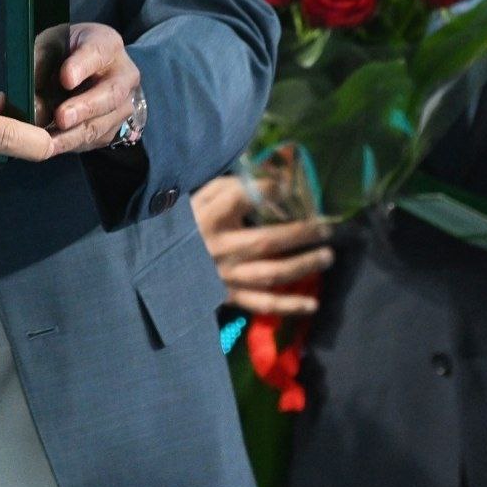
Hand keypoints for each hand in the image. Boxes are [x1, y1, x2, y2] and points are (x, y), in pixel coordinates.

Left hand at [35, 23, 142, 153]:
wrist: (86, 70)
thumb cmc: (65, 52)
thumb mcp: (48, 45)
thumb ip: (39, 64)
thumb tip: (33, 101)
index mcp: (107, 44)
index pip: (98, 52)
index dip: (82, 67)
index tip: (66, 79)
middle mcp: (123, 75)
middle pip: (110, 94)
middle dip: (84, 108)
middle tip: (61, 118)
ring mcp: (123, 104)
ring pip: (102, 123)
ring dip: (74, 135)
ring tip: (48, 142)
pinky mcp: (114, 128)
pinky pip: (94, 140)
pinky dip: (71, 144)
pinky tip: (51, 147)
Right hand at [193, 175, 331, 315]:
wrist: (159, 266)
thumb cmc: (185, 226)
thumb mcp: (199, 198)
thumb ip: (228, 187)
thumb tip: (268, 181)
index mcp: (208, 219)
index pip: (239, 199)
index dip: (267, 191)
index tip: (288, 186)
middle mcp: (220, 248)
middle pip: (266, 240)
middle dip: (300, 233)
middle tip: (326, 228)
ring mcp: (226, 275)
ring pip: (271, 273)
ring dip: (302, 265)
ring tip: (327, 256)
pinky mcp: (229, 296)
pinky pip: (262, 303)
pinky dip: (288, 306)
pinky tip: (312, 304)